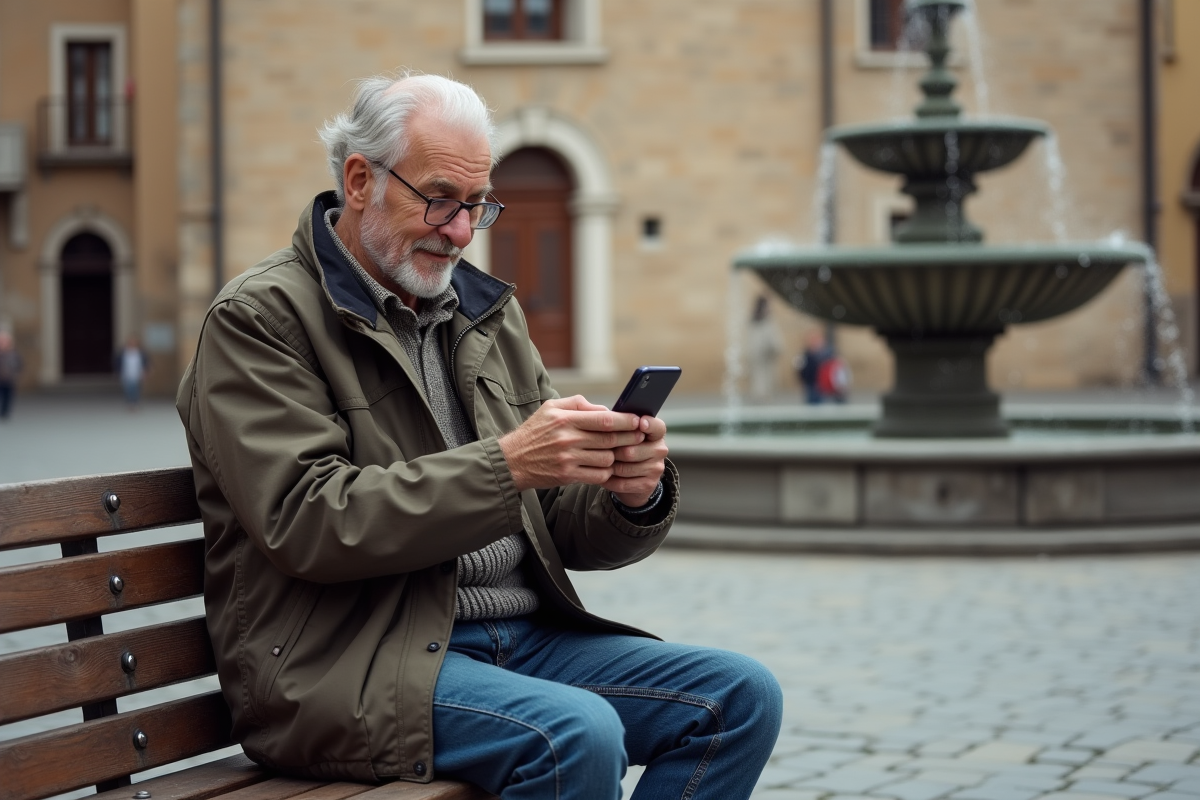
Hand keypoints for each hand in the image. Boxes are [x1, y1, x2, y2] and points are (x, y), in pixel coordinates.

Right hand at [499, 396, 645, 491]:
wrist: (512, 461)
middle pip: (610, 439)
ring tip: (620, 452)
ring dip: (617, 456)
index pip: (605, 419)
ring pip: (607, 459)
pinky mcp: (567, 476)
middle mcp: (567, 439)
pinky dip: (606, 472)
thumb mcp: (550, 408)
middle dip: (629, 438)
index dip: (626, 421)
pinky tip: (606, 467)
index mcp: (565, 419)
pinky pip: (598, 476)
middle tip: (639, 437)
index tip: (638, 420)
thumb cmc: (534, 432)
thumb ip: (578, 404)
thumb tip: (606, 410)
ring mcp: (568, 459)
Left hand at [605, 415, 668, 507]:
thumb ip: (620, 424)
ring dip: (608, 467)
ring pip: (625, 468)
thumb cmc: (624, 447)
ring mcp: (655, 468)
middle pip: (631, 450)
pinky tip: (602, 476)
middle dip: (612, 452)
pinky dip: (609, 481)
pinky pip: (623, 483)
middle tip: (598, 450)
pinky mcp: (648, 484)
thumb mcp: (625, 434)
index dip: (649, 424)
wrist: (633, 478)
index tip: (640, 423)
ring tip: (597, 464)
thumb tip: (605, 415)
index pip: (657, 427)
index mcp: (655, 433)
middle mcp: (659, 450)